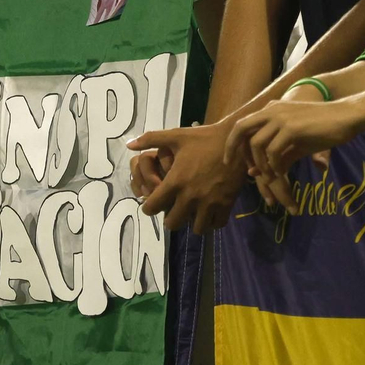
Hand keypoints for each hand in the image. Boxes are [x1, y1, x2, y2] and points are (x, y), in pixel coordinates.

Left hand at [125, 124, 245, 231]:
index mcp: (175, 181)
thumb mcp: (176, 135)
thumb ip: (150, 139)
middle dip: (169, 219)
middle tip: (171, 211)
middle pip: (172, 223)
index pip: (153, 206)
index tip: (151, 204)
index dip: (148, 207)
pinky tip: (208, 212)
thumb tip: (129, 144)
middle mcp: (190, 196)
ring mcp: (209, 203)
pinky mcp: (226, 205)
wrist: (236, 140)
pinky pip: (216, 224)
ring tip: (191, 213)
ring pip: (196, 228)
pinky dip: (211, 222)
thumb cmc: (203, 138)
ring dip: (191, 222)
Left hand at [224, 99, 359, 211]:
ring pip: (257, 144)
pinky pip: (273, 151)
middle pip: (241, 128)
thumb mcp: (295, 142)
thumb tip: (254, 173)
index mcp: (271, 110)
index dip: (234, 143)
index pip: (243, 125)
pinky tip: (280, 174)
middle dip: (232, 148)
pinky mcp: (292, 128)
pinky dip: (273, 165)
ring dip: (260, 164)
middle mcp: (272, 111)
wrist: (347, 116)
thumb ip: (275, 154)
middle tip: (230, 165)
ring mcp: (281, 118)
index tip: (231, 160)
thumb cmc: (323, 128)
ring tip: (268, 177)